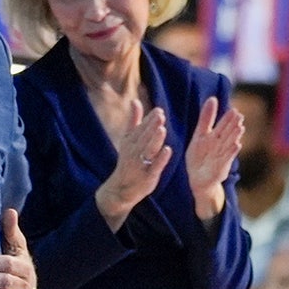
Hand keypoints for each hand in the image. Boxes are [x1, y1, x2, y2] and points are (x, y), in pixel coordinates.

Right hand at [96, 100, 171, 229]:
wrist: (121, 188)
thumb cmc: (128, 161)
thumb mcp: (128, 140)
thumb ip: (134, 121)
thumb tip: (135, 101)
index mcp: (131, 141)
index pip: (141, 128)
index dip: (149, 120)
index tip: (159, 110)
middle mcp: (134, 151)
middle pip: (145, 137)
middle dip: (152, 126)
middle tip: (160, 116)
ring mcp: (140, 164)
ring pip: (149, 150)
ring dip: (155, 140)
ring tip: (162, 130)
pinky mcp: (147, 176)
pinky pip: (154, 166)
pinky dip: (160, 159)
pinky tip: (167, 150)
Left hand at [186, 96, 243, 219]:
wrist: (198, 178)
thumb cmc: (200, 156)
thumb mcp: (199, 135)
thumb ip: (206, 119)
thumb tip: (212, 98)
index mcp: (214, 137)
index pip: (222, 126)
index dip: (227, 119)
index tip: (234, 110)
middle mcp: (219, 146)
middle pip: (227, 133)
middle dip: (232, 125)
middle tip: (239, 115)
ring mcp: (221, 156)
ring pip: (228, 144)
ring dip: (234, 136)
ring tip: (240, 127)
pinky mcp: (220, 166)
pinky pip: (226, 158)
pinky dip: (231, 152)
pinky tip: (237, 144)